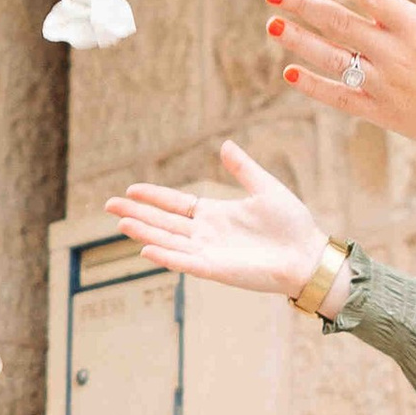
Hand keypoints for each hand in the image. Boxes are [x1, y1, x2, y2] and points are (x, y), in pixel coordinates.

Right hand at [107, 143, 326, 297]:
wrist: (307, 254)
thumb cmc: (291, 224)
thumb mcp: (265, 187)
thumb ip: (243, 169)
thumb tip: (224, 144)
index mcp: (216, 214)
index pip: (176, 204)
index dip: (154, 197)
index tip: (131, 189)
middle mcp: (207, 234)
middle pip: (163, 223)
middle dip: (136, 214)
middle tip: (108, 206)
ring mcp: (209, 253)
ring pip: (168, 242)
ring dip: (144, 234)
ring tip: (120, 224)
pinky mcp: (216, 270)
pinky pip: (185, 263)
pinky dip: (166, 257)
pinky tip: (146, 250)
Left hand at [265, 0, 415, 151]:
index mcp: (414, 25)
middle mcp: (394, 53)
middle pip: (339, 23)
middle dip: (303, 5)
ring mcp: (384, 84)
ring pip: (332, 59)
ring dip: (299, 41)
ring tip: (273, 25)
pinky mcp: (379, 111)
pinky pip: (339, 97)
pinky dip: (314, 86)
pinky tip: (290, 73)